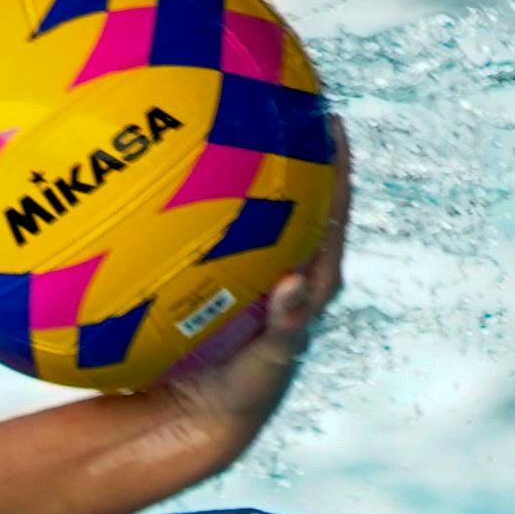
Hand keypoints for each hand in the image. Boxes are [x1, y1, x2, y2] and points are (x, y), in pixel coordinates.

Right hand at [141, 147, 353, 471]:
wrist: (203, 413)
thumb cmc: (247, 390)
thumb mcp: (269, 360)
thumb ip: (287, 324)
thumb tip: (296, 286)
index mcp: (314, 281)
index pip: (334, 211)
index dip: (337, 165)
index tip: (330, 120)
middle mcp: (290, 268)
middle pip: (301, 198)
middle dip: (296, 151)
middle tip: (282, 100)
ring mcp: (256, 271)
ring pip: (259, 210)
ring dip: (251, 169)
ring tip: (236, 120)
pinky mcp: (224, 279)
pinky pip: (219, 230)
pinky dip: (208, 202)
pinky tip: (177, 174)